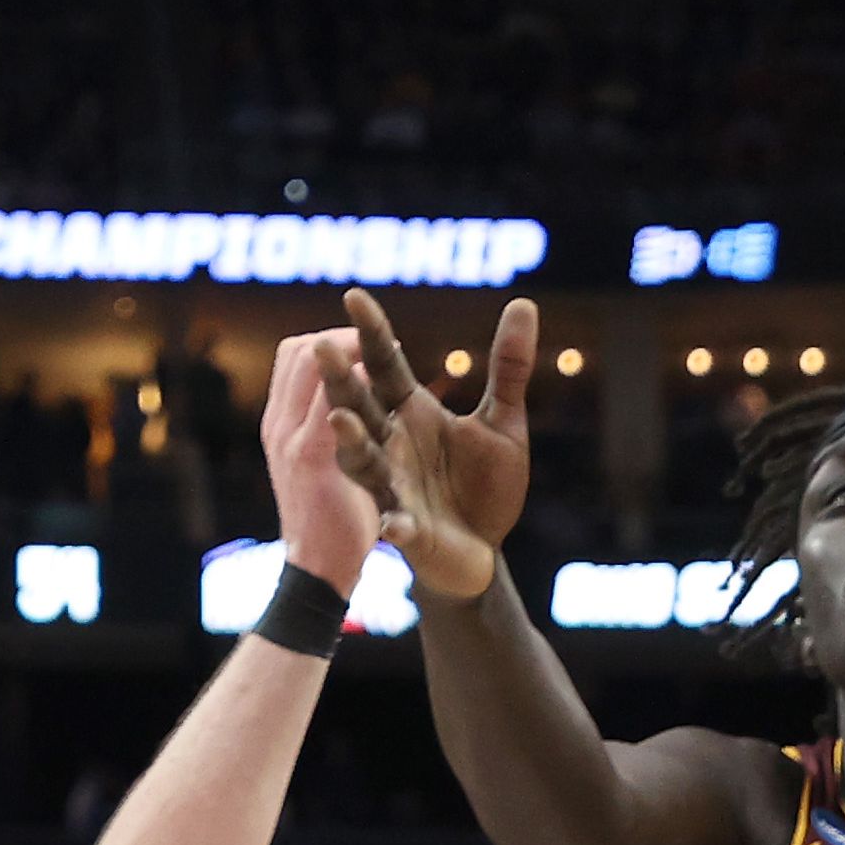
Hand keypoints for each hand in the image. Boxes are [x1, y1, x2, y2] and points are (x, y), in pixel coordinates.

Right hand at [260, 328, 381, 597]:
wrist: (319, 568)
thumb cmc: (330, 512)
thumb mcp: (320, 461)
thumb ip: (333, 424)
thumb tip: (360, 386)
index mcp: (285, 421)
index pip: (295, 355)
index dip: (332, 338)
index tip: (371, 339)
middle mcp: (281, 423)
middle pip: (299, 351)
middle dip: (340, 335)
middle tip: (379, 340)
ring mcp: (290, 440)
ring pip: (305, 373)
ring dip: (340, 350)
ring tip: (375, 348)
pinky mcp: (311, 462)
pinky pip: (324, 416)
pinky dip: (344, 387)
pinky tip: (372, 377)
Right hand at [315, 289, 538, 599]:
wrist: (483, 549)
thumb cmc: (484, 483)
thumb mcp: (505, 421)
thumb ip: (509, 367)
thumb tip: (522, 303)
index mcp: (411, 413)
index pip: (385, 365)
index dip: (371, 333)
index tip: (354, 295)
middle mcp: (393, 445)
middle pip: (360, 406)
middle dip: (342, 381)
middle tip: (322, 348)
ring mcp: (395, 487)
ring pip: (363, 462)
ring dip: (352, 442)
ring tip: (339, 419)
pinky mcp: (409, 530)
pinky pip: (398, 525)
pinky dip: (396, 523)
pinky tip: (394, 524)